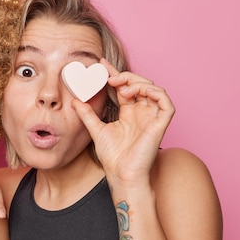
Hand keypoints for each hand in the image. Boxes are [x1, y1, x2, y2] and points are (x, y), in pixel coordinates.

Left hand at [73, 60, 173, 187]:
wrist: (121, 175)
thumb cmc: (113, 157)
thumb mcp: (96, 129)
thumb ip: (87, 114)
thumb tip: (74, 100)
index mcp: (129, 112)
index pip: (124, 87)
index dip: (114, 74)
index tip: (101, 64)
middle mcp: (142, 112)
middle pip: (139, 84)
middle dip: (125, 76)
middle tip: (108, 76)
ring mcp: (152, 117)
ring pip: (153, 88)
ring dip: (137, 82)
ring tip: (120, 87)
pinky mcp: (161, 123)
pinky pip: (166, 101)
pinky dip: (154, 92)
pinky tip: (137, 92)